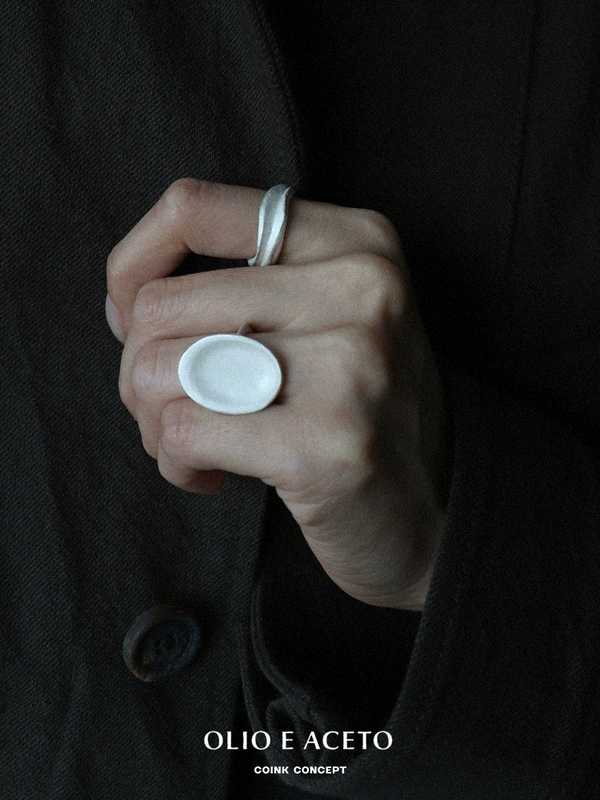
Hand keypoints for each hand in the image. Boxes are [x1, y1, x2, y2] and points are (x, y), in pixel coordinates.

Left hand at [106, 179, 448, 609]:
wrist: (434, 512)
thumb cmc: (355, 413)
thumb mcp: (322, 319)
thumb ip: (236, 289)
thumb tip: (124, 302)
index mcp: (355, 240)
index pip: (193, 208)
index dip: (134, 262)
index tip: (133, 319)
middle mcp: (361, 286)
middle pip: (161, 305)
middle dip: (141, 372)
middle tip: (178, 410)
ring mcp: (349, 363)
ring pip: (159, 370)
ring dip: (155, 423)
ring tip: (199, 445)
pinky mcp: (324, 443)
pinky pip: (182, 434)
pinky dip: (176, 464)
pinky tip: (213, 477)